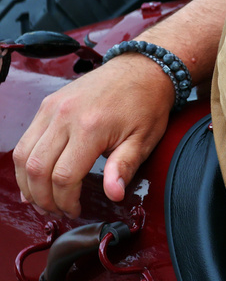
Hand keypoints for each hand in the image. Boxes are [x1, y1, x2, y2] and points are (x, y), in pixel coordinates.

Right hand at [14, 56, 173, 217]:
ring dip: (27, 184)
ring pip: (23, 156)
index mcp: (91, 126)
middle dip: (43, 198)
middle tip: (56, 212)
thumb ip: (124, 167)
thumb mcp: (145, 138)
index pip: (64, 177)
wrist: (143, 68)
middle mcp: (65, 116)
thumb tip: (114, 194)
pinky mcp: (48, 104)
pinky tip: (35, 179)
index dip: (66, 201)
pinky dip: (25, 163)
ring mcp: (52, 108)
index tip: (76, 210)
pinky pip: (26, 139)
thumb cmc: (147, 104)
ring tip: (42, 201)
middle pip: (37, 169)